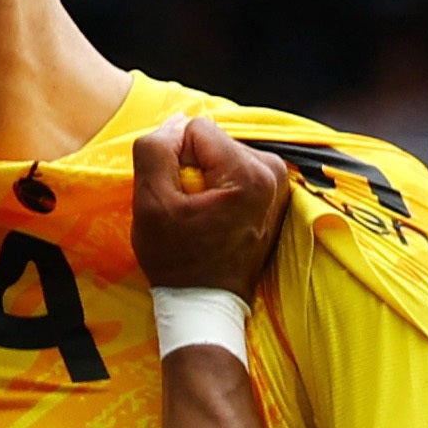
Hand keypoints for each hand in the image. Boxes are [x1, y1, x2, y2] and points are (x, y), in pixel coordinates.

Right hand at [131, 116, 289, 296]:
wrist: (206, 304)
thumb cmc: (177, 260)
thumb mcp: (150, 203)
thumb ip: (155, 150)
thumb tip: (175, 123)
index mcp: (249, 172)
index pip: (196, 129)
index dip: (174, 159)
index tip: (177, 198)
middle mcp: (273, 171)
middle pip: (212, 141)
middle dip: (193, 168)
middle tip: (189, 211)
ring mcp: (278, 182)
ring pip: (221, 154)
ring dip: (205, 179)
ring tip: (201, 217)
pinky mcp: (274, 192)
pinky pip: (233, 170)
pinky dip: (219, 188)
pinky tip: (214, 218)